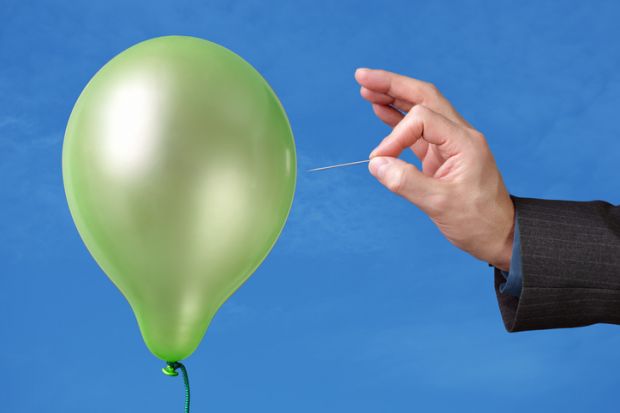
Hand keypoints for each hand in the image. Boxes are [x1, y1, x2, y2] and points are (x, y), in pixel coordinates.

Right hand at [355, 68, 514, 270]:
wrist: (498, 235)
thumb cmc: (477, 221)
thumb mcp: (440, 205)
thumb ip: (405, 182)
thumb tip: (375, 164)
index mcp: (464, 142)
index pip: (422, 120)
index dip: (395, 136)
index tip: (380, 160)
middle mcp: (459, 136)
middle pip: (424, 98)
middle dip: (393, 85)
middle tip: (363, 76)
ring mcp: (450, 144)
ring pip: (420, 110)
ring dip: (394, 97)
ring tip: (367, 89)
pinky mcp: (442, 156)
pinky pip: (418, 131)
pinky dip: (398, 120)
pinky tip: (381, 110)